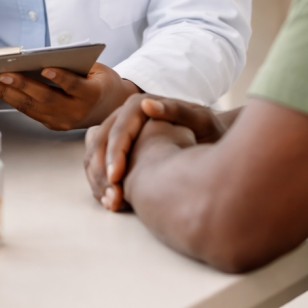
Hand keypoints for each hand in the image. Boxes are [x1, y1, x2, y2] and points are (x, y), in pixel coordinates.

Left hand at [0, 62, 139, 130]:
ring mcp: (64, 121)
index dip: (61, 78)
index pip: (75, 86)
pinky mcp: (53, 125)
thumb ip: (75, 66)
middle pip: (47, 99)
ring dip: (8, 95)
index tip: (46, 69)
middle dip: (22, 86)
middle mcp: (77, 111)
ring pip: (33, 108)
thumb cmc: (101, 82)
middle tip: (2, 75)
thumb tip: (43, 58)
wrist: (111, 107)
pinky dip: (13, 100)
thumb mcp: (97, 70)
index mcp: (92, 94)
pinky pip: (31, 112)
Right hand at [84, 95, 230, 211]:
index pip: (120, 128)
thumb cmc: (210, 130)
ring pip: (96, 154)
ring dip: (99, 180)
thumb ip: (176, 110)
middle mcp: (126, 117)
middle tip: (112, 198)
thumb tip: (147, 104)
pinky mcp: (120, 150)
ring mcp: (120, 133)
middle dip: (102, 171)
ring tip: (111, 203)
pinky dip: (102, 184)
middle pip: (101, 141)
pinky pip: (100, 166)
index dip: (115, 153)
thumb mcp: (200, 118)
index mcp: (139, 105)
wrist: (212, 140)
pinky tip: (111, 202)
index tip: (116, 177)